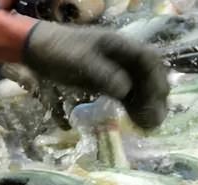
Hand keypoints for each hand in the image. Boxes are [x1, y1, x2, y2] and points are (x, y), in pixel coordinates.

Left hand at [22, 21, 169, 128]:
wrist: (39, 50)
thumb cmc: (59, 50)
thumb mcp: (80, 60)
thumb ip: (103, 74)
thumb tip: (125, 91)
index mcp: (119, 44)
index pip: (148, 59)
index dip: (155, 78)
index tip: (158, 96)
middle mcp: (124, 57)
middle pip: (149, 75)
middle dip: (156, 96)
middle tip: (157, 117)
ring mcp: (118, 69)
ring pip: (141, 87)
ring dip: (148, 105)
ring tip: (151, 126)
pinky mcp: (109, 81)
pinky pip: (128, 95)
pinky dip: (134, 108)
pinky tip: (138, 123)